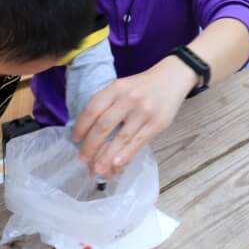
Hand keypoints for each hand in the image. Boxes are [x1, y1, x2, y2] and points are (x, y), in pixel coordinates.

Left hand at [73, 56, 196, 178]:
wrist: (173, 78)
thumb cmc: (142, 86)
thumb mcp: (122, 87)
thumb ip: (108, 104)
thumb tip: (90, 133)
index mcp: (116, 88)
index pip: (93, 109)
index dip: (81, 126)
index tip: (75, 140)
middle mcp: (128, 99)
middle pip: (103, 125)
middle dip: (91, 146)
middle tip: (83, 159)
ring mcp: (144, 112)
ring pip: (120, 138)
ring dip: (106, 157)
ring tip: (97, 170)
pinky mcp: (157, 124)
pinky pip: (138, 143)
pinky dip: (125, 155)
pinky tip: (116, 165)